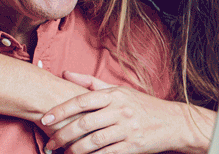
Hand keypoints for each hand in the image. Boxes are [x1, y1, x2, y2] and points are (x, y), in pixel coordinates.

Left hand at [41, 72, 213, 153]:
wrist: (173, 123)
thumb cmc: (141, 105)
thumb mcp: (118, 90)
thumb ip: (90, 83)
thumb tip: (65, 73)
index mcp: (114, 95)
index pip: (82, 100)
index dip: (61, 110)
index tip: (45, 119)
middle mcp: (120, 110)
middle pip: (84, 124)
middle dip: (62, 135)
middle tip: (49, 143)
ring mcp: (127, 129)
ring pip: (93, 142)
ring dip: (74, 150)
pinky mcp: (133, 146)